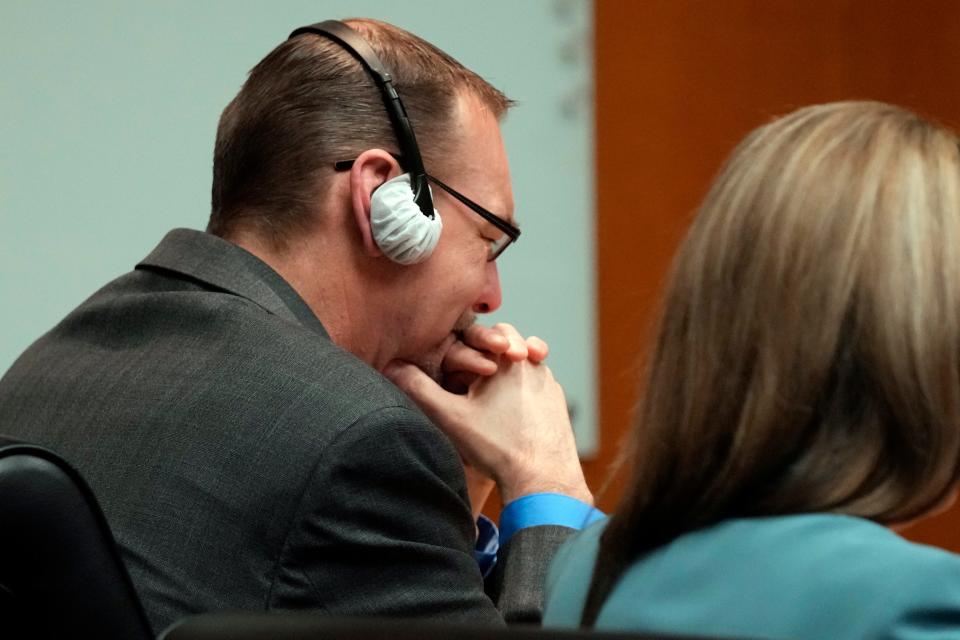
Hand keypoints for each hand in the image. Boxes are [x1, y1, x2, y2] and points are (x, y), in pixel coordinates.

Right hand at [385, 325, 590, 505]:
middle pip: (507, 344)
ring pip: (524, 364)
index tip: (457, 364)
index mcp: (509, 357)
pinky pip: (537, 385)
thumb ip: (418, 388)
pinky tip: (509, 413)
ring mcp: (550, 384)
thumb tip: (391, 366)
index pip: (486, 332)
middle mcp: (535, 364)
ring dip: (506, 371)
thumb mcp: (449, 416)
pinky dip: (522, 390)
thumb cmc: (497, 445)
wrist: (544, 478)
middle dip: (488, 353)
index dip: (468, 344)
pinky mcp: (558, 404)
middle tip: (473, 374)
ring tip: (488, 394)